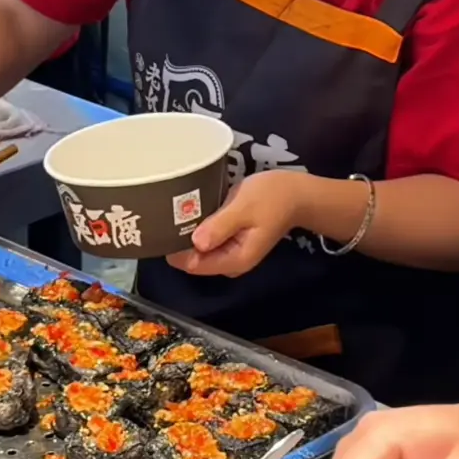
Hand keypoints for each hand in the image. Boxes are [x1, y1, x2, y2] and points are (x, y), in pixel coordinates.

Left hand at [169, 170, 308, 277]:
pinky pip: (207, 240)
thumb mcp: (243, 208)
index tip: (162, 226)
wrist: (296, 193)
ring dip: (188, 233)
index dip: (175, 249)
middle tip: (166, 213)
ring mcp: (231, 253)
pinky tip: (192, 212)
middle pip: (194, 259)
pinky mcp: (231, 242)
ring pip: (199, 249)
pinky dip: (199, 229)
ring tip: (176, 210)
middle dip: (179, 241)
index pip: (193, 265)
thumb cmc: (271, 197)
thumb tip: (195, 243)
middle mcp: (231, 263)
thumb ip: (219, 226)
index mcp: (234, 260)